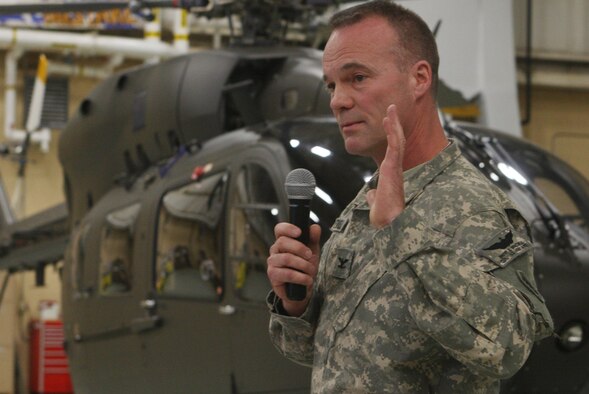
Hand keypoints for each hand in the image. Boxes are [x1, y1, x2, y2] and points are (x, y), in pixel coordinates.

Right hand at [267, 223, 321, 315]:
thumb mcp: (312, 251)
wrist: (303, 287)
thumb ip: (313, 239)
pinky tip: (308, 280)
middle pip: (282, 242)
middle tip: (310, 256)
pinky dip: (300, 277)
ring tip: (311, 270)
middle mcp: (275, 250)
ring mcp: (272, 262)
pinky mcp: (273, 275)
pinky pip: (287, 274)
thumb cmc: (305, 267)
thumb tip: (315, 227)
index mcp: (283, 241)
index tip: (299, 232)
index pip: (279, 229)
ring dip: (303, 265)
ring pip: (286, 258)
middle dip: (300, 248)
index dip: (288, 228)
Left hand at [366, 104, 405, 227]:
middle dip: (394, 124)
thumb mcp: (376, 202)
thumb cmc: (384, 215)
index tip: (388, 122)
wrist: (387, 223)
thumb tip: (370, 195)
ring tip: (391, 109)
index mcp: (391, 174)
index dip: (391, 135)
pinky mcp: (393, 168)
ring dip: (394, 123)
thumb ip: (373, 196)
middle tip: (392, 109)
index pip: (393, 150)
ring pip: (397, 140)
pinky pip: (394, 145)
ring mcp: (395, 167)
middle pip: (397, 141)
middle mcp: (395, 168)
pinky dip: (392, 131)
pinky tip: (389, 120)